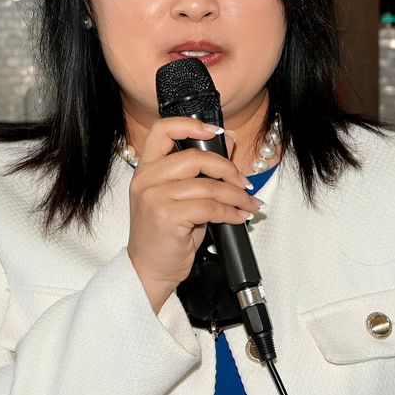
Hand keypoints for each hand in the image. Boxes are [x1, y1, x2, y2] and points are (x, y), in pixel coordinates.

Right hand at [125, 116, 261, 310]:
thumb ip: (201, 171)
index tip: (214, 132)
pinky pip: (209, 207)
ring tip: (248, 204)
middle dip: (227, 169)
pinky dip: (230, 212)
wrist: (149, 270)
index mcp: (147, 169)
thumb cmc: (166, 236)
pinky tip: (238, 217)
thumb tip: (229, 142)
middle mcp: (146, 179)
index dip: (190, 125)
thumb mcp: (182, 198)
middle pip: (195, 157)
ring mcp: (154, 197)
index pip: (162, 130)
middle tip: (243, 182)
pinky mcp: (166, 216)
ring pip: (207, 185)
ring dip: (236, 195)